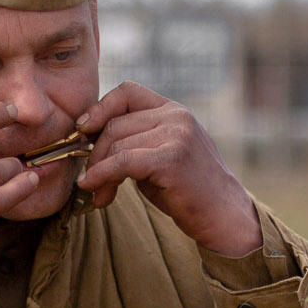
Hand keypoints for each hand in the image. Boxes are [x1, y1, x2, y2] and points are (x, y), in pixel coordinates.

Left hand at [75, 81, 260, 256]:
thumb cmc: (189, 191)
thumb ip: (135, 140)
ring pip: (116, 144)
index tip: (83, 131)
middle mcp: (177, 116)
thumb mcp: (161, 154)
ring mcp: (177, 135)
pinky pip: (122, 162)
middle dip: (95, 154)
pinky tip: (95, 190)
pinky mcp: (172, 159)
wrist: (224, 216)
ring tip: (97, 194)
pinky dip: (103, 176)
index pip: (128, 92)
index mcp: (174, 110)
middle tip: (89, 180)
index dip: (100, 108)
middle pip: (115, 124)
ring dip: (98, 172)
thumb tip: (89, 138)